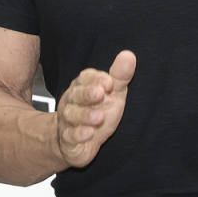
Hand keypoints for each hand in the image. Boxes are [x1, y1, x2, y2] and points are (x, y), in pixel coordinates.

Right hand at [55, 50, 135, 168]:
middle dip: (88, 93)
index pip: (86, 77)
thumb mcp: (112, 93)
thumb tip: (129, 55)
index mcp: (82, 85)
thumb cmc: (98, 111)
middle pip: (77, 94)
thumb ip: (120, 76)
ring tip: (99, 117)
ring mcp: (68, 120)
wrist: (76, 141)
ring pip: (72, 115)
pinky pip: (70, 136)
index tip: (110, 82)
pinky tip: (89, 133)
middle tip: (100, 93)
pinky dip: (78, 134)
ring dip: (85, 115)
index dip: (97, 79)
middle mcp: (72, 100)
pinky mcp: (68, 140)